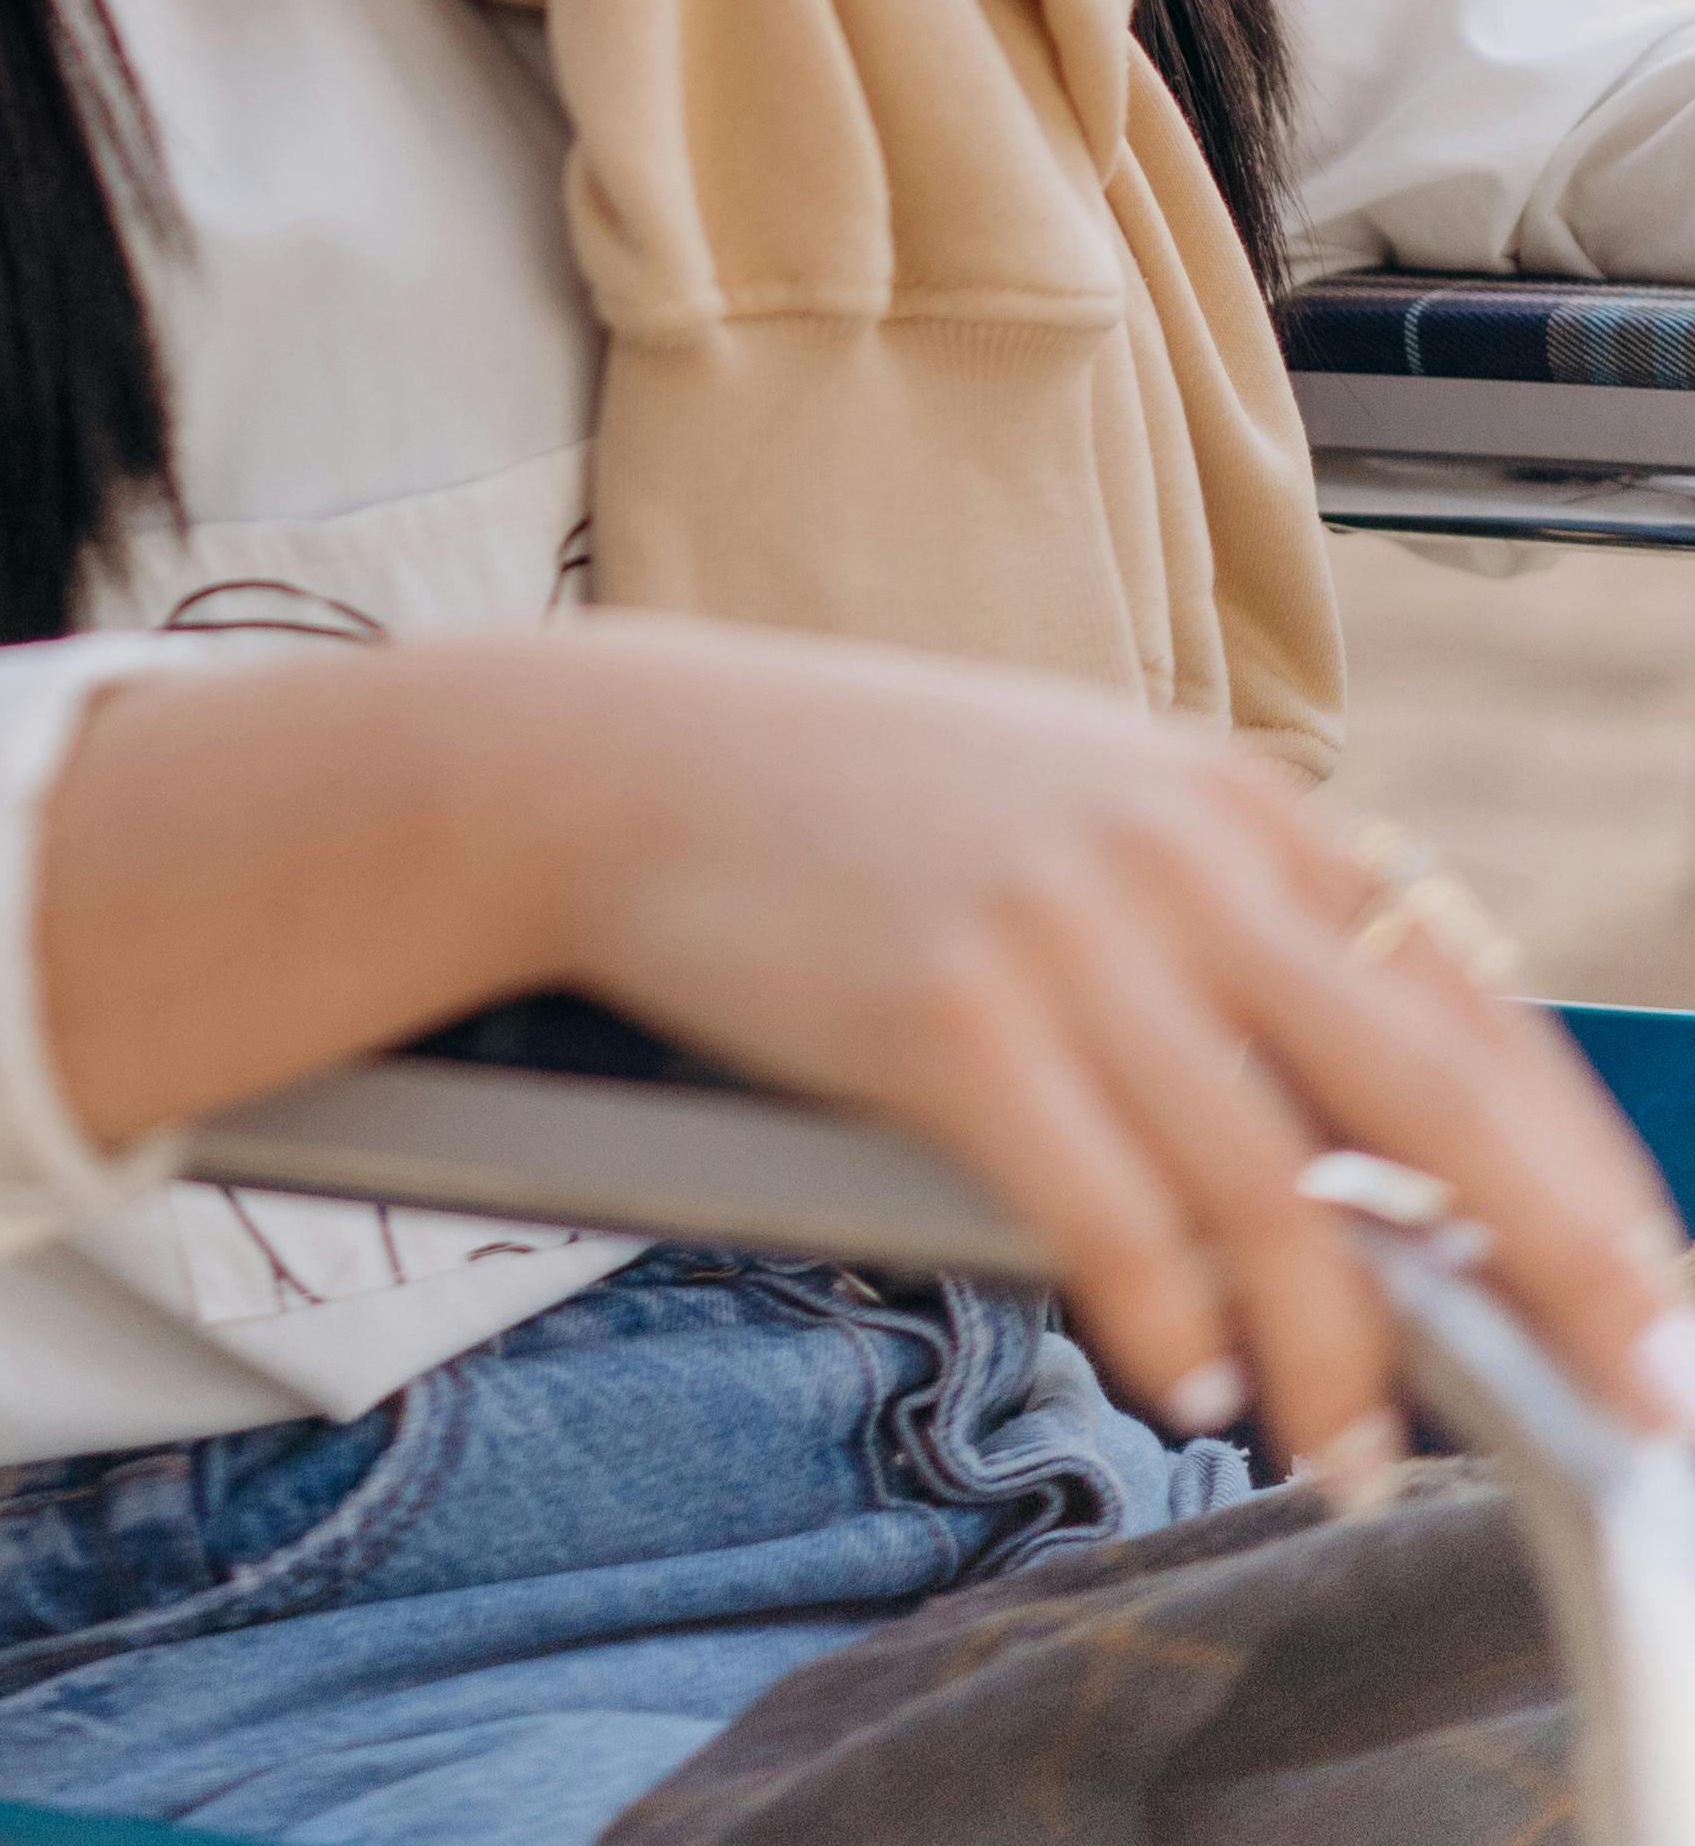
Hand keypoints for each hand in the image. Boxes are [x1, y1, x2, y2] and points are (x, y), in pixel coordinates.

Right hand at [40, 616, 1693, 1480]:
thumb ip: (1219, 929)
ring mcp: (1061, 931)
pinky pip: (1111, 1217)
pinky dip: (1171, 1323)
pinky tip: (1189, 1382)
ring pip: (1275, 1193)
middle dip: (1553, 1263)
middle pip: (1426, 1092)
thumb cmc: (845, 807)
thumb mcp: (1072, 806)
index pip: (1462, 995)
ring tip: (1349, 1451)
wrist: (617, 758)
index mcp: (1223, 793)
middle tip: (1626, 1388)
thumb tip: (1368, 1128)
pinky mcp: (948, 1020)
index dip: (1571, 1156)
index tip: (1634, 1280)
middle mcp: (1168, 849)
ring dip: (1338, 1355)